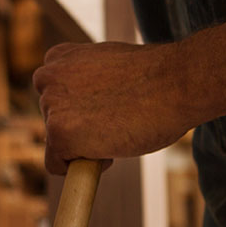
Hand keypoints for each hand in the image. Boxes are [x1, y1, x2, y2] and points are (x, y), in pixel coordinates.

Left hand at [33, 41, 189, 174]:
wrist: (177, 82)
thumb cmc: (155, 77)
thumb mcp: (108, 66)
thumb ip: (86, 81)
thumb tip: (83, 104)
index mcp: (58, 58)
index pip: (53, 95)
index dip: (79, 107)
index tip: (105, 106)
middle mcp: (47, 79)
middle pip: (52, 120)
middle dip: (80, 126)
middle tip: (117, 120)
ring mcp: (50, 107)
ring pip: (56, 142)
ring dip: (82, 145)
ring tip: (118, 130)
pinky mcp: (59, 134)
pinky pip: (57, 165)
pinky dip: (79, 168)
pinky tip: (108, 151)